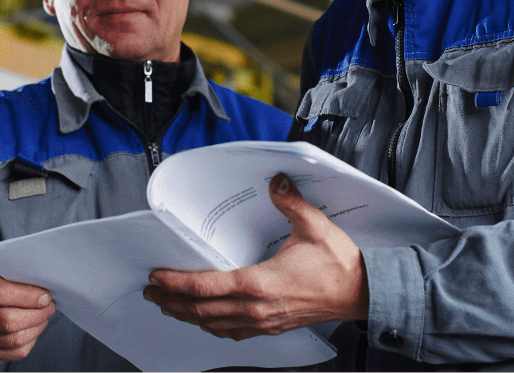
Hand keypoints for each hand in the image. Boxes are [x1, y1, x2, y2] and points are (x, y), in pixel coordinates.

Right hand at [0, 263, 55, 359]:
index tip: (45, 296)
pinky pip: (15, 352)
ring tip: (44, 317)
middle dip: (37, 315)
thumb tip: (45, 287)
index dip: (27, 296)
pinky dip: (31, 341)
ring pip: (14, 339)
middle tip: (49, 307)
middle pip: (8, 320)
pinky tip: (33, 328)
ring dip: (37, 328)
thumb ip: (18, 273)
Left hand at [142, 173, 368, 339]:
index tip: (156, 277)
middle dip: (172, 302)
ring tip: (169, 306)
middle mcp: (256, 308)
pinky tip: (206, 320)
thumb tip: (275, 181)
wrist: (363, 293)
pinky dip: (212, 327)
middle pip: (201, 311)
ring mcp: (264, 321)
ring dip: (188, 316)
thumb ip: (290, 202)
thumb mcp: (314, 225)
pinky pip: (233, 332)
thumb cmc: (339, 264)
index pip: (206, 287)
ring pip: (214, 325)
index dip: (177, 283)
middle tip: (151, 293)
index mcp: (260, 283)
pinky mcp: (272, 327)